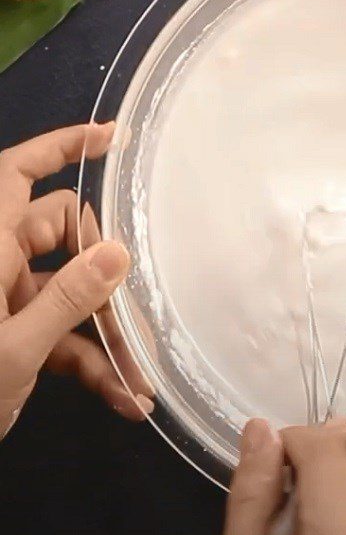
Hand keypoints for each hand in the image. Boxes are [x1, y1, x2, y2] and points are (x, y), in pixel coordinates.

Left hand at [0, 123, 148, 438]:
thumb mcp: (9, 351)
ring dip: (107, 338)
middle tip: (144, 314)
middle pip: (67, 239)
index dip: (65, 145)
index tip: (115, 136)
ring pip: (71, 295)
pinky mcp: (11, 334)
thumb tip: (118, 253)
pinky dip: (91, 365)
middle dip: (108, 277)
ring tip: (140, 381)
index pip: (21, 172)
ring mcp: (5, 299)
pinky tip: (121, 398)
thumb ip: (66, 300)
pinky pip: (61, 336)